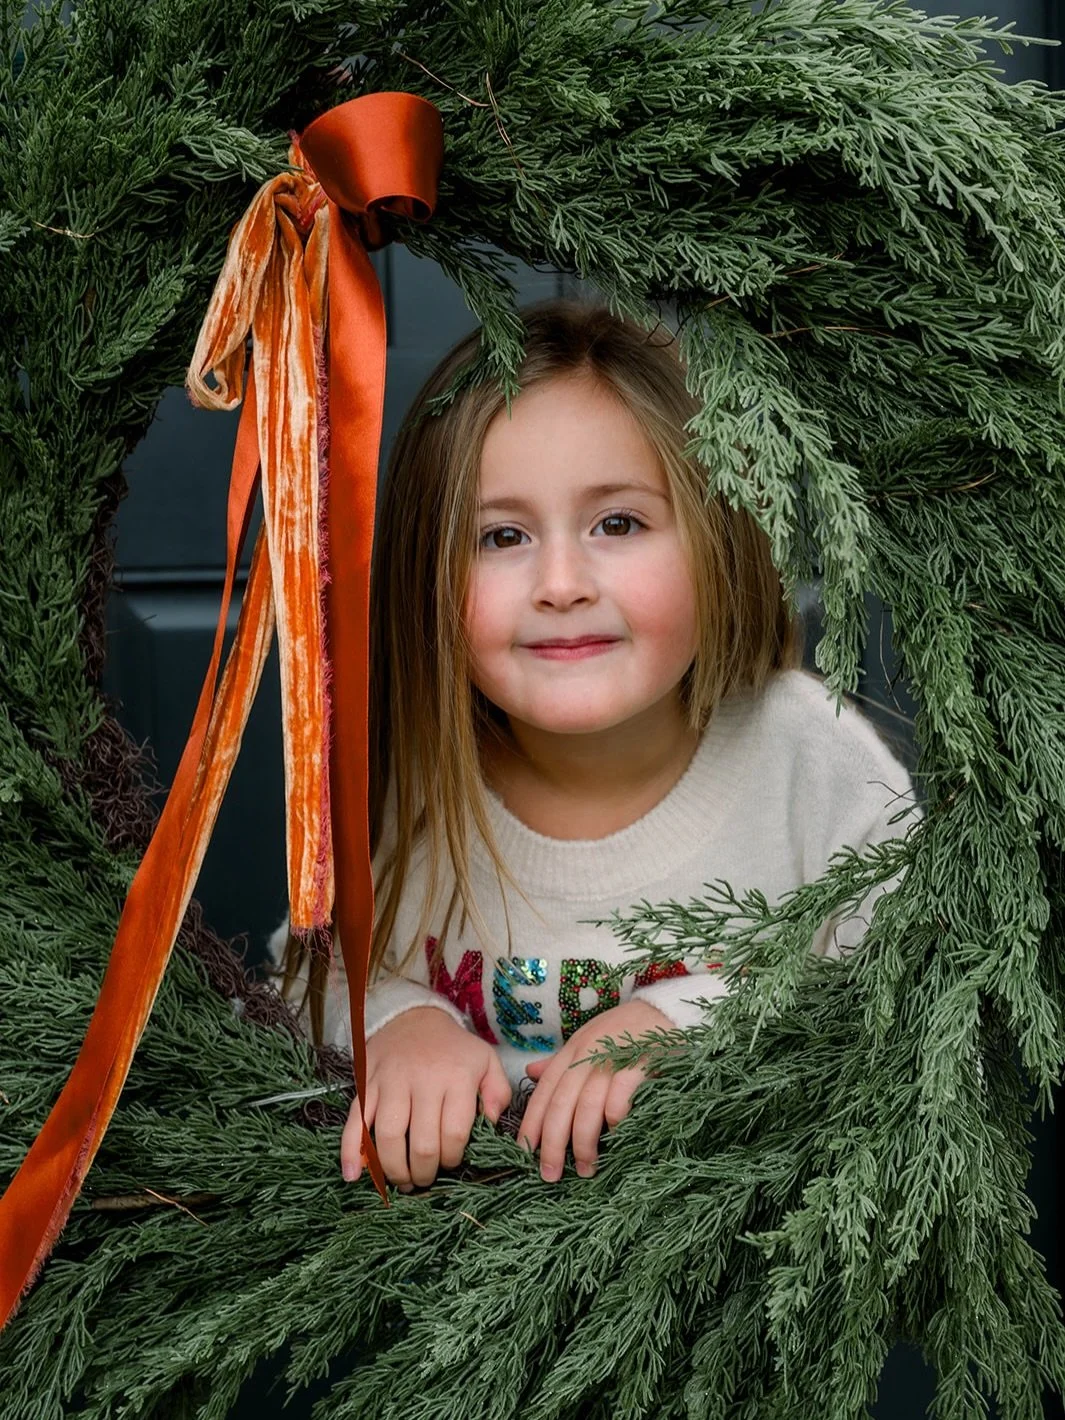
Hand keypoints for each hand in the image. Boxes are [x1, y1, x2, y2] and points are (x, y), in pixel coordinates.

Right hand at [341, 1007, 511, 1191]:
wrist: (412, 1017)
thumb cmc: (453, 1049)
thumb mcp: (486, 1061)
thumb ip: (498, 1092)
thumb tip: (491, 1123)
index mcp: (456, 1076)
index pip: (455, 1133)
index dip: (453, 1158)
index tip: (451, 1163)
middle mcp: (423, 1080)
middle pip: (421, 1142)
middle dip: (425, 1172)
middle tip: (426, 1179)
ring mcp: (390, 1082)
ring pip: (388, 1137)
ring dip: (394, 1169)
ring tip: (403, 1181)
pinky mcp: (366, 1085)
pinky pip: (355, 1122)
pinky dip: (350, 1152)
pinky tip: (353, 1176)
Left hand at [517, 1000, 672, 1182]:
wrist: (664, 1011)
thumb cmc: (623, 1033)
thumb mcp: (588, 1042)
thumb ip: (562, 1062)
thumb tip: (530, 1074)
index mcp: (572, 1052)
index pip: (544, 1091)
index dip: (532, 1123)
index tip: (524, 1153)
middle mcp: (587, 1054)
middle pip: (561, 1103)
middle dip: (553, 1143)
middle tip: (550, 1175)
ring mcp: (613, 1057)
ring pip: (588, 1105)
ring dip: (584, 1141)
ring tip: (586, 1169)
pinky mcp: (640, 1062)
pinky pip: (621, 1095)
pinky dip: (614, 1118)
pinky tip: (615, 1136)